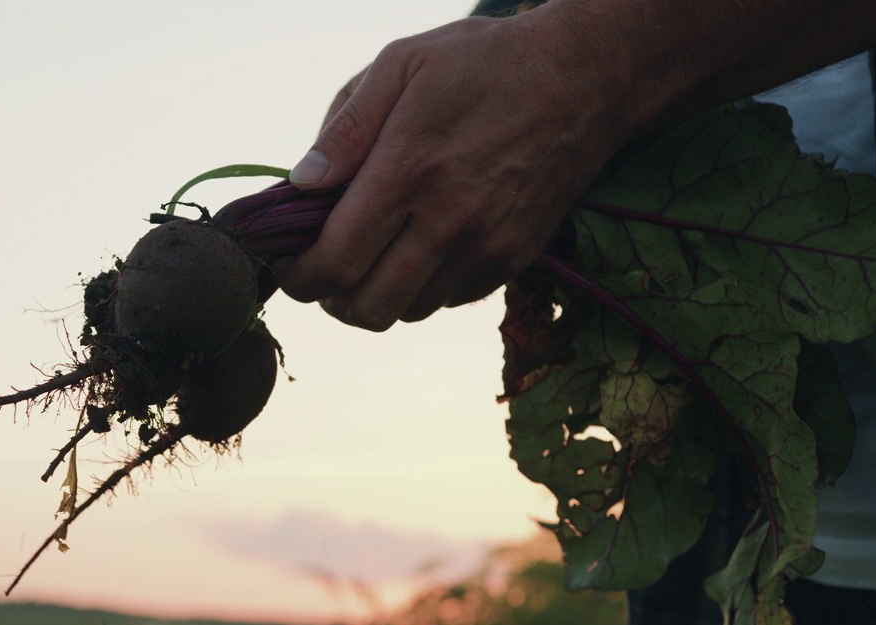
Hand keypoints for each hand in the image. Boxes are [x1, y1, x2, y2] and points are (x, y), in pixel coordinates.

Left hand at [274, 7, 631, 330]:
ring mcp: (486, 247)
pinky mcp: (515, 259)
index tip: (289, 264)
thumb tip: (299, 185)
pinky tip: (418, 248)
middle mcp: (448, 222)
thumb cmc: (485, 62)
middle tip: (324, 270)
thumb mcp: (402, 64)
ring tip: (371, 257)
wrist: (587, 78)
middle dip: (331, 299)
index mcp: (409, 171)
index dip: (298, 276)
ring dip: (377, 295)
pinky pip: (450, 301)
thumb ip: (345, 128)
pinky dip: (422, 288)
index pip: (335, 261)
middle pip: (367, 307)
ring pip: (408, 311)